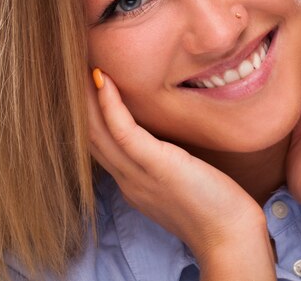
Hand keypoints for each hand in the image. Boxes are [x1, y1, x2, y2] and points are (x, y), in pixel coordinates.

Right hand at [87, 71, 274, 277]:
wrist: (230, 235)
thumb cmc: (215, 207)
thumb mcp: (181, 183)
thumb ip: (165, 164)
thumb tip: (168, 142)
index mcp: (132, 183)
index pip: (99, 147)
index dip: (88, 116)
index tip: (84, 87)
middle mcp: (127, 179)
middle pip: (89, 137)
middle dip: (78, 104)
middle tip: (70, 68)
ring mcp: (137, 175)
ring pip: (97, 132)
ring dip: (85, 98)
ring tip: (78, 65)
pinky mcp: (156, 166)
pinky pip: (123, 131)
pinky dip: (109, 104)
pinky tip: (101, 79)